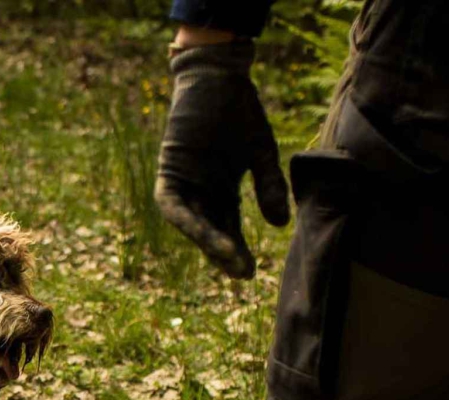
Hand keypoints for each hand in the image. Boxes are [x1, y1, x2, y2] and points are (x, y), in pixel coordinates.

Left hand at [155, 38, 289, 277]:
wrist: (217, 76)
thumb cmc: (238, 111)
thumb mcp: (260, 151)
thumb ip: (268, 186)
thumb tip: (279, 225)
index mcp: (221, 190)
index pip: (228, 228)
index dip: (236, 251)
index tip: (249, 273)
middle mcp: (200, 192)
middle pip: (210, 231)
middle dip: (223, 253)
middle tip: (241, 272)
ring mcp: (183, 182)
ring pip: (192, 222)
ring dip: (207, 241)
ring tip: (227, 257)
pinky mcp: (169, 171)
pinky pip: (173, 204)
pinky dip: (186, 219)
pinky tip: (200, 233)